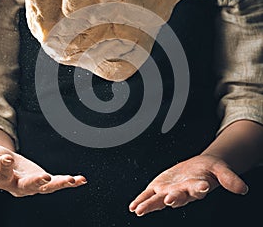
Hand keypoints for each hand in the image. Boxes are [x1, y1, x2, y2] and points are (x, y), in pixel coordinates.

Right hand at [0, 144, 86, 196]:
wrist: (3, 162)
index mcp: (0, 179)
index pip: (2, 175)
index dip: (4, 166)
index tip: (6, 156)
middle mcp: (17, 186)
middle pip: (27, 187)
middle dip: (36, 182)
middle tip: (45, 177)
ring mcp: (32, 184)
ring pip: (46, 187)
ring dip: (59, 183)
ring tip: (71, 180)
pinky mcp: (42, 180)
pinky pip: (57, 182)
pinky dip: (69, 181)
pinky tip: (81, 179)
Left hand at [129, 154, 248, 215]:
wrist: (198, 167)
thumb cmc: (209, 169)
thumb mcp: (220, 169)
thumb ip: (229, 179)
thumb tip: (243, 189)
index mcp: (197, 186)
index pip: (199, 189)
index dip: (200, 188)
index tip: (202, 187)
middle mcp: (183, 192)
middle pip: (178, 196)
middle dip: (174, 198)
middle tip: (170, 199)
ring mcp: (170, 190)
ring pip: (160, 199)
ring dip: (150, 204)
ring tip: (140, 210)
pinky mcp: (159, 187)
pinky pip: (149, 195)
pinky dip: (141, 200)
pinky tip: (134, 207)